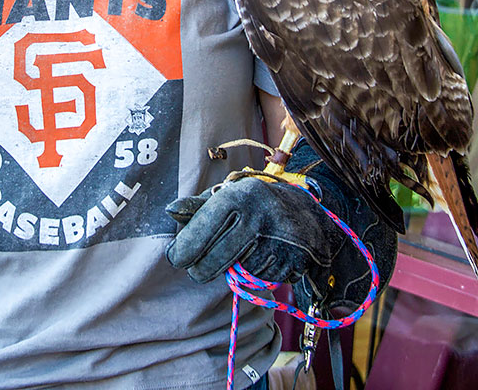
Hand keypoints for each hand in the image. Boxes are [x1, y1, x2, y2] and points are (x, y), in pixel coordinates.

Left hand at [165, 176, 343, 286]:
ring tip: (242, 251)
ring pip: (238, 273)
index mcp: (239, 196)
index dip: (183, 249)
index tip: (175, 258)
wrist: (307, 212)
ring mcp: (278, 239)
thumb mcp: (228, 196)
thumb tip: (170, 211)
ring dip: (233, 270)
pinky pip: (261, 281)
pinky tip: (261, 257)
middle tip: (197, 270)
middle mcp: (259, 216)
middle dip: (201, 269)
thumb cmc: (256, 203)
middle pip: (215, 260)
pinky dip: (255, 275)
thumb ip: (198, 207)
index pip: (202, 229)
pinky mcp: (294, 260)